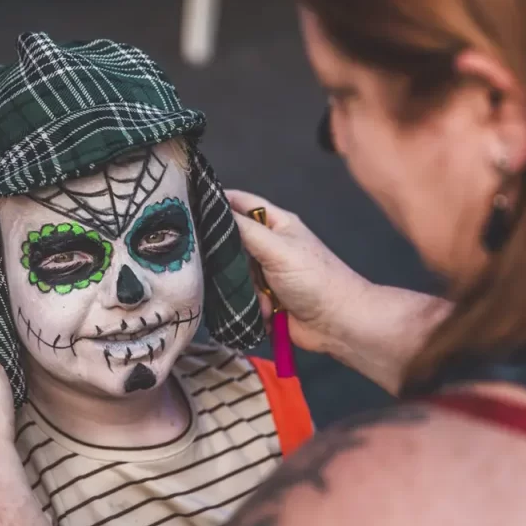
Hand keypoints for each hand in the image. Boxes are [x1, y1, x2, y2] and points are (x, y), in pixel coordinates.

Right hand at [226, 189, 369, 354]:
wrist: (337, 324)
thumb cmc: (315, 279)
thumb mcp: (278, 248)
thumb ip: (245, 230)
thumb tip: (214, 210)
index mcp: (276, 224)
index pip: (240, 203)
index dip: (217, 201)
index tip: (188, 205)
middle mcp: (268, 245)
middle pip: (230, 241)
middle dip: (224, 256)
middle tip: (217, 262)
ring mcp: (264, 273)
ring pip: (232, 273)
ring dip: (241, 287)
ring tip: (259, 295)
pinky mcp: (262, 299)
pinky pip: (239, 297)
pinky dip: (247, 305)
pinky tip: (264, 311)